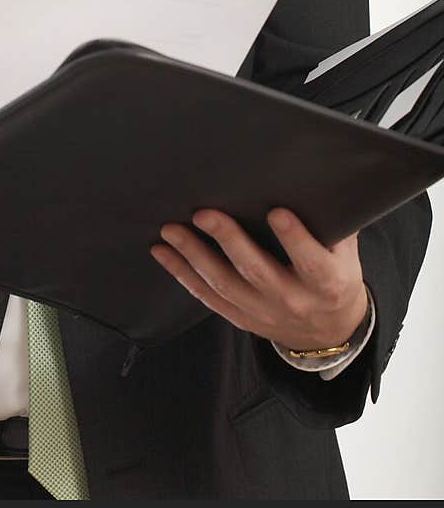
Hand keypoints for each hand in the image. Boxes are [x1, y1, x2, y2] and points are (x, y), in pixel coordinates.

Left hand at [150, 208, 368, 351]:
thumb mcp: (344, 252)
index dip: (295, 238)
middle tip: (204, 213)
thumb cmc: (334, 276)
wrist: (328, 330)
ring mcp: (263, 312)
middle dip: (228, 240)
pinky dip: (182, 274)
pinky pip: (207, 296)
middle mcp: (292, 299)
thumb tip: (316, 177)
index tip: (277, 211)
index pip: (312, 261)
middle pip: (257, 270)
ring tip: (171, 230)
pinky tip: (163, 253)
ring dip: (193, 255)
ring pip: (224, 284)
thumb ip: (332, 221)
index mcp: (326, 282)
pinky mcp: (241, 317)